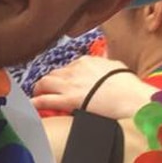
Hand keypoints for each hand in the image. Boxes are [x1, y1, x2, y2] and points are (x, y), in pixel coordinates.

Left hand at [31, 55, 153, 118]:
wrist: (130, 97)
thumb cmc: (128, 84)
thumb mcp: (116, 65)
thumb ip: (106, 61)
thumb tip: (104, 57)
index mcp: (86, 61)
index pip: (68, 67)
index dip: (65, 75)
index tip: (65, 81)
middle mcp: (74, 70)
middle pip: (54, 73)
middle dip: (50, 81)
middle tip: (48, 88)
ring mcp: (69, 85)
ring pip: (45, 83)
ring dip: (40, 88)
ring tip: (38, 94)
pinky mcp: (68, 100)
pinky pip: (46, 100)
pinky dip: (36, 102)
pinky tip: (31, 105)